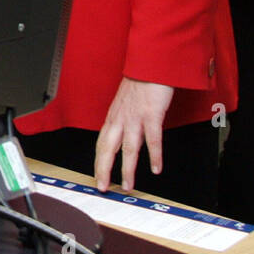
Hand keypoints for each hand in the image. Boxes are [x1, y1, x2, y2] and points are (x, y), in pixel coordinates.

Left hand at [94, 78, 173, 192]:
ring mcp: (134, 117)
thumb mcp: (125, 105)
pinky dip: (154, 155)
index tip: (97, 177)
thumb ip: (124, 122)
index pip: (101, 144)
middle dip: (103, 170)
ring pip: (128, 148)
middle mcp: (120, 119)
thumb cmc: (140, 84)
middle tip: (103, 187)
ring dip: (128, 169)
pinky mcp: (150, 114)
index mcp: (113, 118)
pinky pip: (152, 138)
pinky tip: (156, 168)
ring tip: (128, 185)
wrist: (150, 66)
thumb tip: (124, 139)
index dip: (98, 162)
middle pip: (107, 149)